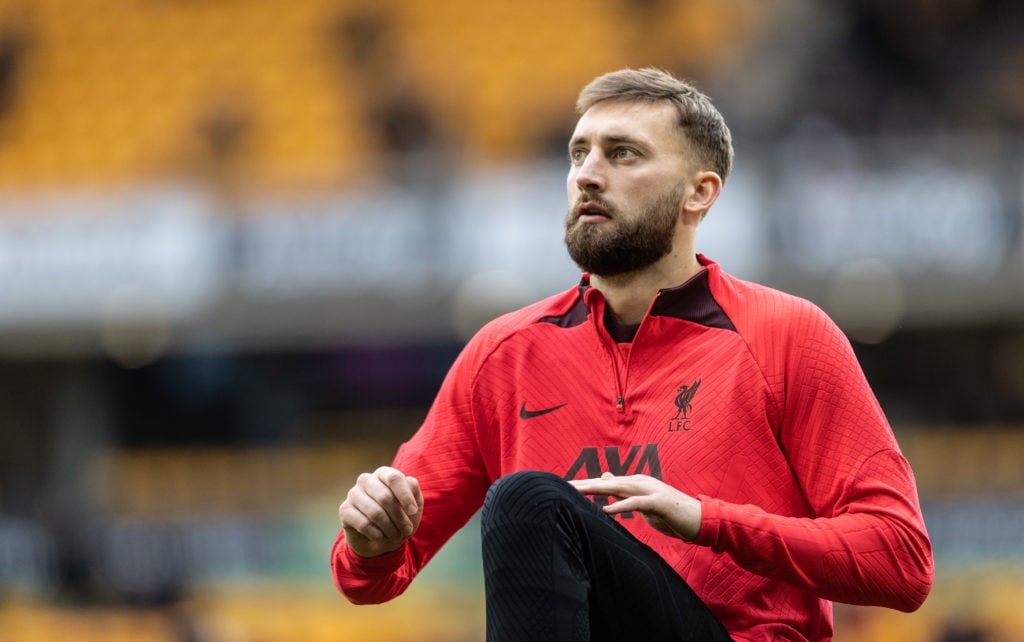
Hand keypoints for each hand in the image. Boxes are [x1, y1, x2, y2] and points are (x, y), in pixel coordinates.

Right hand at [338, 466, 423, 557]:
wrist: (381, 539)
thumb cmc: (399, 517)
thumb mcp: (413, 504)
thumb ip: (413, 490)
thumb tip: (409, 482)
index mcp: (383, 473)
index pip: (394, 478)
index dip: (405, 496)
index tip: (413, 511)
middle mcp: (366, 480)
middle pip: (385, 497)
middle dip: (400, 518)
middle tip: (407, 530)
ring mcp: (353, 494)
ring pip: (375, 512)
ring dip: (390, 528)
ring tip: (396, 536)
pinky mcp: (345, 510)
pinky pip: (363, 524)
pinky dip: (377, 534)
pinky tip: (381, 537)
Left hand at [570, 473, 701, 540]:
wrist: (699, 519)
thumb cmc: (670, 513)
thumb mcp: (643, 501)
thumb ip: (625, 490)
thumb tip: (606, 478)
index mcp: (636, 483)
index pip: (605, 484)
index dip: (585, 485)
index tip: (565, 488)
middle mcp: (640, 482)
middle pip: (607, 483)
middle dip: (585, 485)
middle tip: (564, 486)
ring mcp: (650, 490)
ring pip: (619, 488)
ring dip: (598, 490)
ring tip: (578, 492)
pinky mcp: (659, 502)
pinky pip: (637, 503)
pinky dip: (621, 505)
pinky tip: (606, 510)